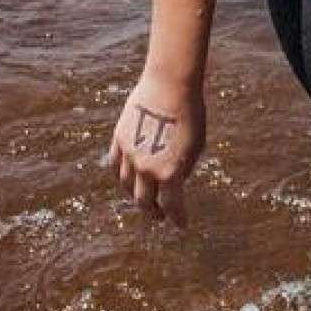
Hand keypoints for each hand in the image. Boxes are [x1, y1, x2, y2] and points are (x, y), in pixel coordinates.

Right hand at [101, 77, 203, 226]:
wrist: (170, 84)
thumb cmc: (191, 114)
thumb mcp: (196, 146)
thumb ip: (184, 167)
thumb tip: (175, 180)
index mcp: (169, 173)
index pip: (172, 206)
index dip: (177, 219)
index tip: (181, 226)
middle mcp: (146, 168)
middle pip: (144, 201)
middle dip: (153, 212)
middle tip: (159, 217)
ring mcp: (129, 154)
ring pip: (125, 184)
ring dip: (134, 195)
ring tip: (142, 198)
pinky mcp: (119, 139)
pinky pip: (115, 164)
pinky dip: (120, 175)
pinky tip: (127, 178)